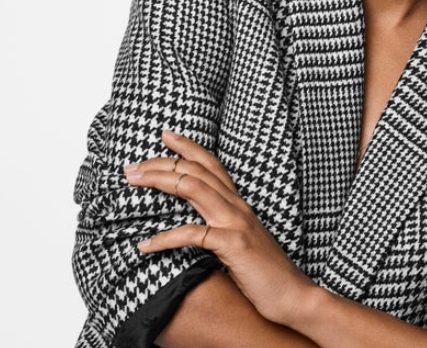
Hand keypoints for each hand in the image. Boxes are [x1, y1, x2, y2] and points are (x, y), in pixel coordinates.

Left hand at [124, 130, 314, 324]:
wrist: (292, 294)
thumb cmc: (264, 274)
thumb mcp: (240, 243)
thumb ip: (221, 229)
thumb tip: (195, 227)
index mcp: (238, 204)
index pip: (211, 165)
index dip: (189, 147)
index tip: (165, 134)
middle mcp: (237, 206)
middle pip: (197, 170)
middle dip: (163, 162)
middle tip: (132, 165)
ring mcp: (236, 222)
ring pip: (194, 188)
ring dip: (160, 181)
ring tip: (133, 181)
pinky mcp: (234, 244)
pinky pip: (193, 235)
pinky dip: (165, 238)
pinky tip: (144, 245)